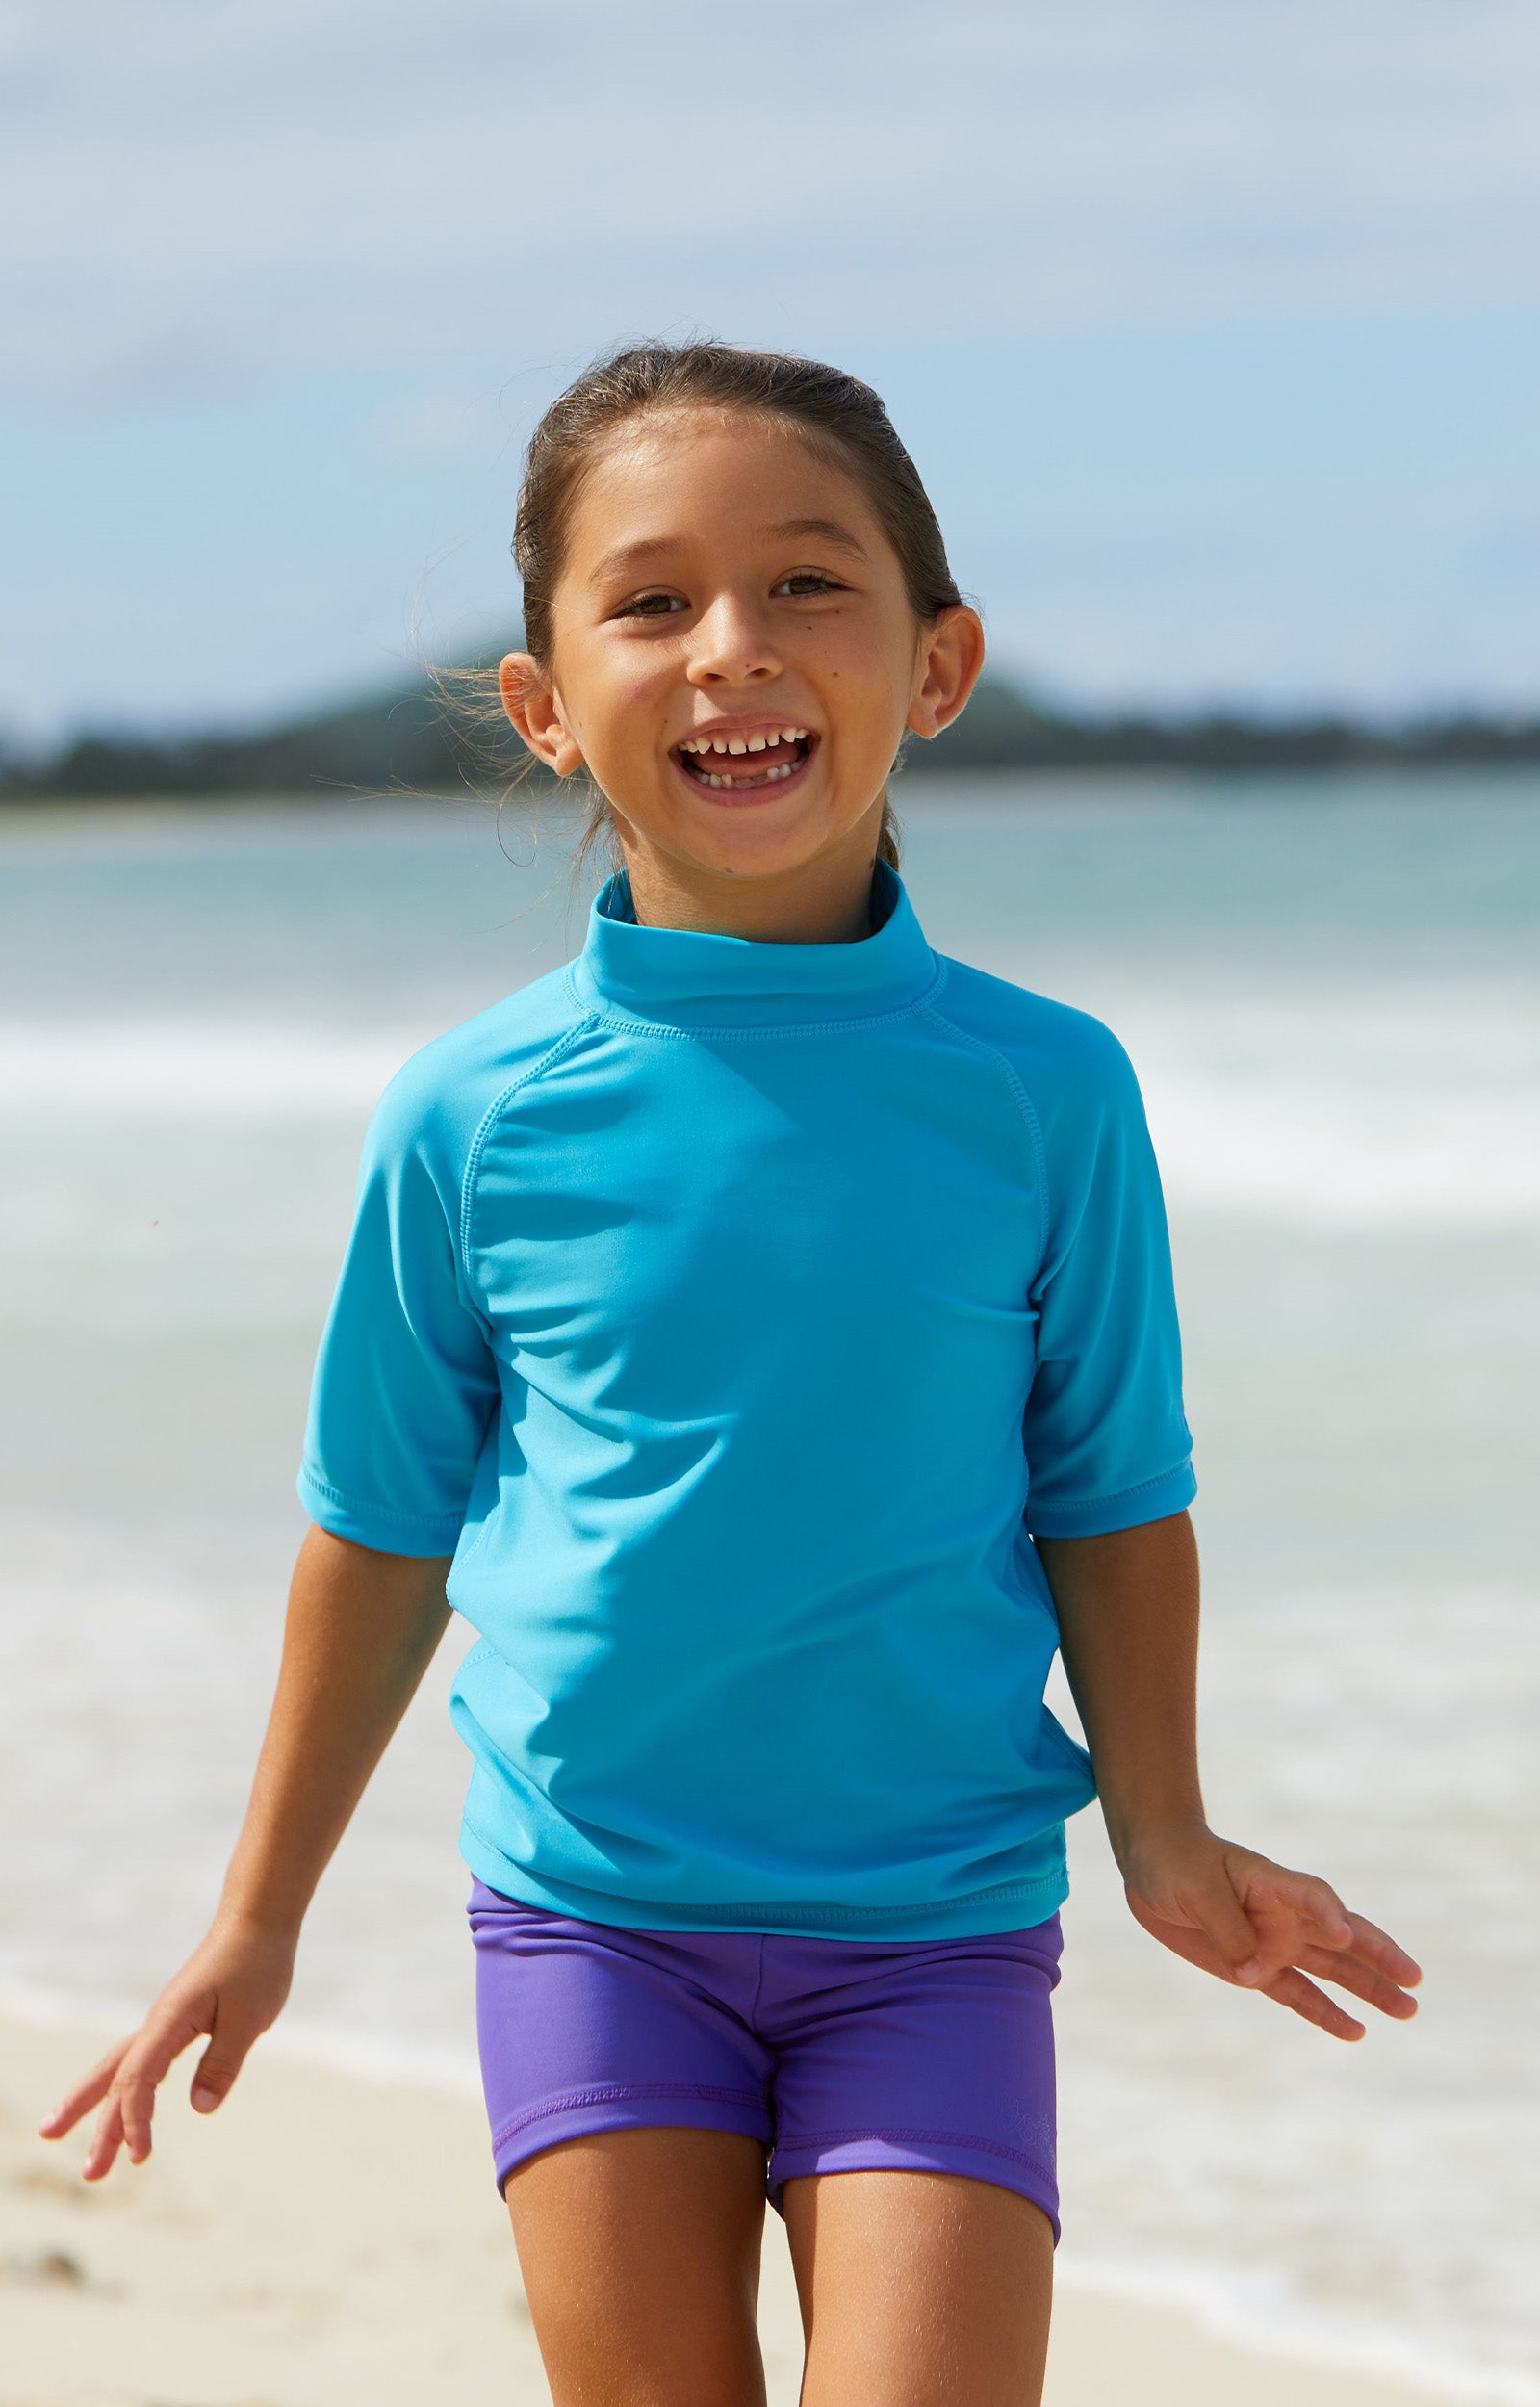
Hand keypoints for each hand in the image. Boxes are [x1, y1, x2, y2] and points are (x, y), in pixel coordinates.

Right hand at [36, 1916, 296, 2179]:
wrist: (257, 1918)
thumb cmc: (255, 1963)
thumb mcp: (248, 2018)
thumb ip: (222, 2063)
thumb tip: (199, 2110)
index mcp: (170, 2020)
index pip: (138, 2079)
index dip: (135, 2120)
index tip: (141, 2158)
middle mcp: (157, 2023)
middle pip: (112, 2078)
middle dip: (91, 2123)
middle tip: (85, 2174)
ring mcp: (164, 2022)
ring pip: (121, 2070)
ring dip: (100, 2109)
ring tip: (71, 2142)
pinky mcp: (177, 2021)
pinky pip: (142, 2062)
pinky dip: (128, 2089)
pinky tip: (123, 2106)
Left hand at [1121, 1825, 1421, 2039]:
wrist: (1155, 1865)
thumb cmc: (1177, 1864)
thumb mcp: (1197, 1890)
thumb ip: (1228, 1929)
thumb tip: (1252, 1974)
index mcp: (1273, 1883)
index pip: (1313, 1896)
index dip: (1328, 1915)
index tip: (1343, 1934)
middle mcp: (1284, 1915)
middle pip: (1342, 1937)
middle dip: (1378, 1958)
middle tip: (1414, 1981)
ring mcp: (1275, 1942)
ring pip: (1332, 1969)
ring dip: (1368, 1989)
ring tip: (1408, 2011)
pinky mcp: (1257, 1968)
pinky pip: (1299, 1993)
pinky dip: (1326, 2013)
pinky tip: (1356, 2031)